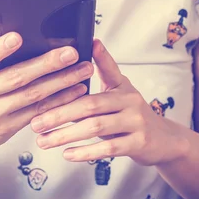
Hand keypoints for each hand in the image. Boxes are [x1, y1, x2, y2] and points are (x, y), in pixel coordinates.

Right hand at [0, 32, 93, 154]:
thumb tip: (23, 39)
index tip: (17, 37)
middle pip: (16, 78)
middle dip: (47, 64)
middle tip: (71, 53)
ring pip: (32, 96)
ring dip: (61, 82)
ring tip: (82, 70)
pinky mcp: (6, 129)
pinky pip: (38, 113)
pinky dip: (59, 100)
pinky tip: (75, 90)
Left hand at [30, 40, 188, 165]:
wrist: (164, 140)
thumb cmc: (131, 114)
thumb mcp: (121, 90)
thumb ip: (105, 71)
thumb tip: (91, 43)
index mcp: (122, 86)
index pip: (103, 71)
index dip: (90, 61)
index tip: (64, 58)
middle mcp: (130, 101)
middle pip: (89, 104)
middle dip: (58, 114)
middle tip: (35, 122)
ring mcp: (135, 122)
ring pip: (96, 127)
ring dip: (66, 135)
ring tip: (43, 141)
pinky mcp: (138, 143)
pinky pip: (108, 148)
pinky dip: (86, 152)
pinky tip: (67, 154)